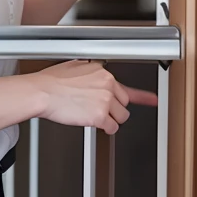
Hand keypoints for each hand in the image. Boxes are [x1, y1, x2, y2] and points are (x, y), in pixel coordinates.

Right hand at [29, 60, 156, 133]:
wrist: (42, 92)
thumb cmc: (52, 82)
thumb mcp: (75, 67)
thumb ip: (91, 72)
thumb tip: (93, 74)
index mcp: (103, 72)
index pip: (127, 86)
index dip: (142, 96)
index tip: (153, 100)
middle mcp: (108, 84)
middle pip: (124, 103)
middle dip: (115, 109)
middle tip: (101, 110)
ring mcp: (105, 100)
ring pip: (121, 117)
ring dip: (111, 120)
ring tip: (95, 116)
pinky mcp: (100, 115)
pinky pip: (112, 128)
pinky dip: (106, 128)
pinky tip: (95, 124)